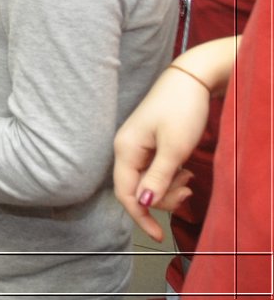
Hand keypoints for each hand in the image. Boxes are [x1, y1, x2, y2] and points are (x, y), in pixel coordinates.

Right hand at [113, 65, 210, 240]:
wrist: (189, 80)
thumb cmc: (181, 110)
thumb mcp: (174, 148)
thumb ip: (158, 178)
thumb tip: (144, 203)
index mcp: (125, 150)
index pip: (126, 193)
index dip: (141, 217)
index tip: (159, 235)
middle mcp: (125, 149)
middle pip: (137, 190)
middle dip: (162, 198)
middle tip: (188, 192)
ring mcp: (135, 146)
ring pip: (147, 182)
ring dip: (168, 187)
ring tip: (189, 177)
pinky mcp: (147, 144)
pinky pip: (153, 170)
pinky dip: (169, 176)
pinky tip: (183, 170)